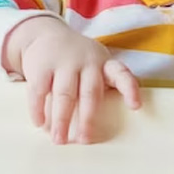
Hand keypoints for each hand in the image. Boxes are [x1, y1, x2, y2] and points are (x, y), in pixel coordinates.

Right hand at [3, 16, 140, 143]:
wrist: (44, 34)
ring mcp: (63, 62)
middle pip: (89, 93)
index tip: (136, 106)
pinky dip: (38, 109)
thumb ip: (96, 91)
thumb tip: (90, 132)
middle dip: (87, 118)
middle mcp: (86, 61)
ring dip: (61, 120)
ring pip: (64, 94)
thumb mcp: (93, 66)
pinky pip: (40, 90)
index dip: (130, 90)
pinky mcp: (41, 65)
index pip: (121, 75)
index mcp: (104, 64)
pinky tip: (39, 123)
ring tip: (59, 140)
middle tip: (84, 139)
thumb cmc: (75, 60)